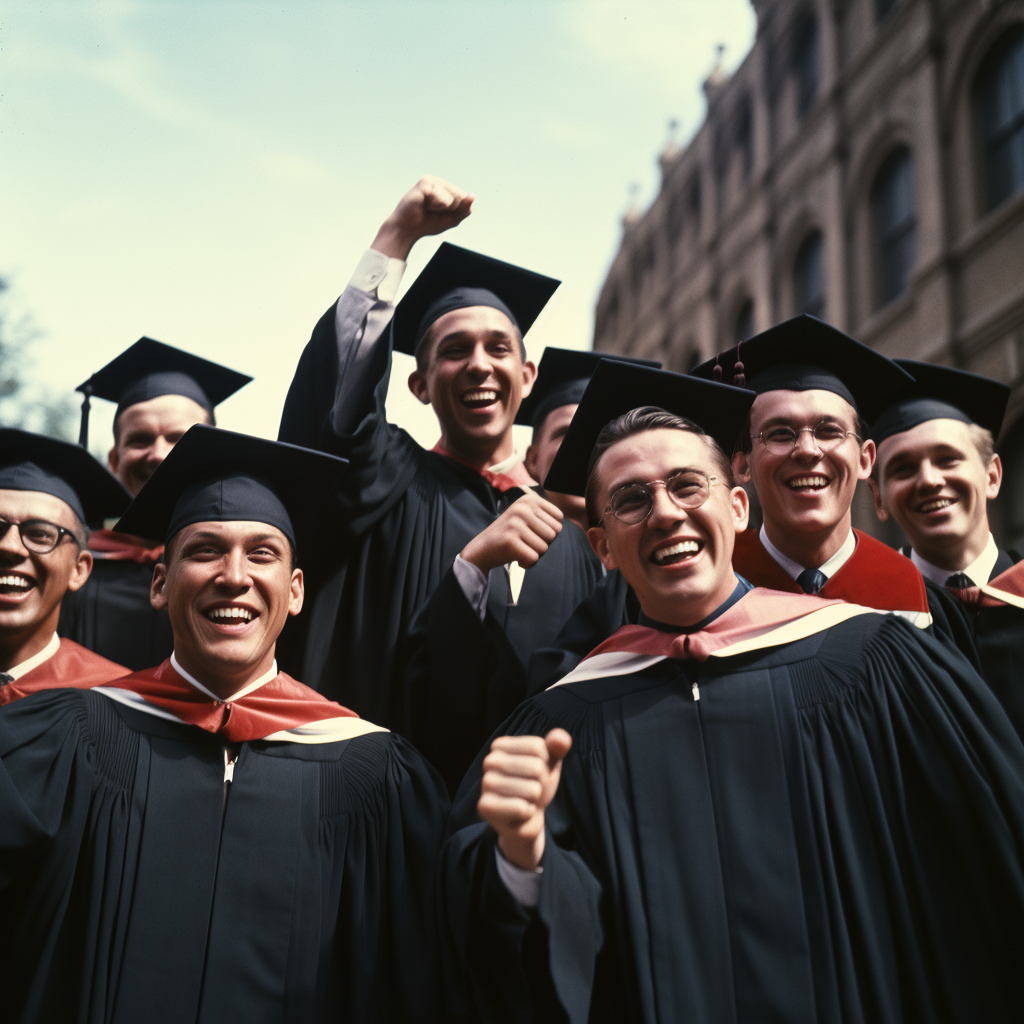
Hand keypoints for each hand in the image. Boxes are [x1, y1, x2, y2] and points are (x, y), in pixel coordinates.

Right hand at [372, 176, 474, 259]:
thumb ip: (464, 210)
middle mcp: (438, 181)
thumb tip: (473, 196)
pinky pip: (442, 198)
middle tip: (433, 212)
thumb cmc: (427, 224)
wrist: (406, 229)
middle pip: (460, 196)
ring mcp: (431, 181)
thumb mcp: (451, 220)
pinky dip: (436, 206)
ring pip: (452, 198)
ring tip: (427, 208)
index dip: (455, 211)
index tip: (440, 214)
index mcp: (445, 188)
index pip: (464, 197)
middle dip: (450, 210)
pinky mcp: (424, 183)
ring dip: (442, 209)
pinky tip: (424, 205)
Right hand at [460, 491, 563, 574]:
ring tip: (520, 549)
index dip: (549, 532)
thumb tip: (573, 514)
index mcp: (530, 499)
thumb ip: (546, 515)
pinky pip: (533, 557)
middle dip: (543, 544)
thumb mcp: (527, 516)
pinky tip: (516, 558)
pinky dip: (527, 563)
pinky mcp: (509, 540)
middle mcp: (522, 508)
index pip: (559, 520)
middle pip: (553, 534)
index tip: (532, 533)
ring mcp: (515, 523)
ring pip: (544, 547)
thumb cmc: (510, 535)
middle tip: (526, 543)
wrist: (482, 548)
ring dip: (535, 554)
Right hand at [478, 729, 571, 869]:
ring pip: (532, 790)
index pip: (538, 747)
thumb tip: (560, 738)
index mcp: (501, 745)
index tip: (536, 773)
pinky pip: (521, 808)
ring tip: (524, 801)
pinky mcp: (485, 807)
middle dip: (542, 783)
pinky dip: (527, 813)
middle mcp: (490, 761)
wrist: (526, 818)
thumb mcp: (550, 762)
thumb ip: (558, 746)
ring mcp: (485, 783)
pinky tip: (519, 814)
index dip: (546, 763)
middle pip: (536, 767)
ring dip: (535, 800)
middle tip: (531, 791)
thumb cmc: (536, 784)